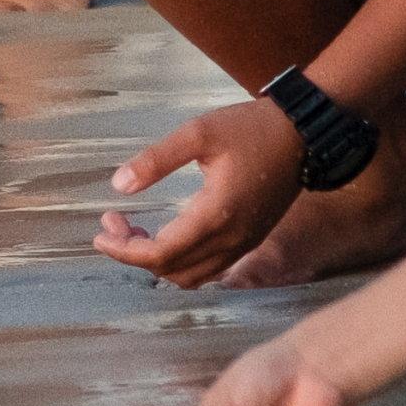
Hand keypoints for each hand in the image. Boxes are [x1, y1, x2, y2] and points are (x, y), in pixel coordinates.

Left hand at [93, 99, 306, 289]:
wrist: (304, 133)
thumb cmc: (252, 128)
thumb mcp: (199, 133)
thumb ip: (157, 160)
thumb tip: (119, 186)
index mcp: (215, 216)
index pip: (160, 254)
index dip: (124, 250)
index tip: (100, 234)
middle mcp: (231, 239)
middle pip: (172, 271)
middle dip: (134, 253)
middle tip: (113, 223)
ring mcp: (243, 244)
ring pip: (192, 276)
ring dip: (159, 262)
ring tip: (136, 231)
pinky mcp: (250, 240)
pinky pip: (210, 269)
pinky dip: (182, 262)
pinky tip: (168, 234)